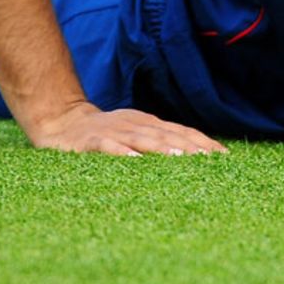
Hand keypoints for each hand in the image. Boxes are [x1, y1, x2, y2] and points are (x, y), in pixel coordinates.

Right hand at [27, 100, 227, 155]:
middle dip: (192, 147)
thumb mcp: (133, 133)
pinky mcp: (91, 142)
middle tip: (213, 161)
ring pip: (143, 139)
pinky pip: (109, 147)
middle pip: (168, 135)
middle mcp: (135, 124)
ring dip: (164, 148)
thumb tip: (190, 156)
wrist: (60, 121)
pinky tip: (135, 162)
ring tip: (183, 158)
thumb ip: (157, 142)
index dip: (203, 143)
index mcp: (148, 123)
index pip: (181, 132)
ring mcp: (114, 132)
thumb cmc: (103, 134)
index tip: (224, 157)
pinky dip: (123, 154)